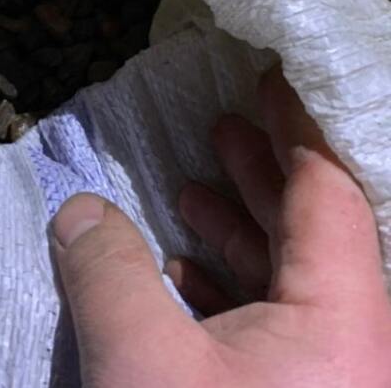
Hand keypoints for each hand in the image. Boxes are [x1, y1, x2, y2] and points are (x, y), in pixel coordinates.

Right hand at [52, 68, 390, 386]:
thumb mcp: (141, 367)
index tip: (268, 79)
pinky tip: (182, 276)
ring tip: (190, 193)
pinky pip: (279, 329)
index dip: (295, 128)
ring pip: (293, 282)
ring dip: (239, 231)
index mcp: (344, 323)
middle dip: (261, 173)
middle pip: (315, 231)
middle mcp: (357, 346)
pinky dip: (231, 290)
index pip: (328, 192)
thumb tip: (81, 210)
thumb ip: (110, 273)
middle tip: (222, 126)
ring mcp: (332, 378)